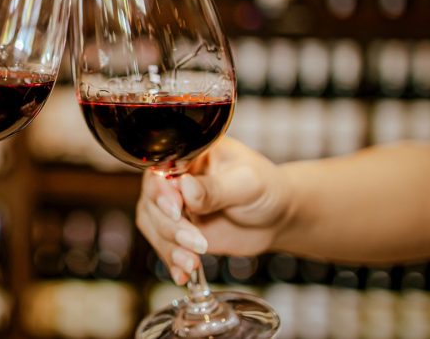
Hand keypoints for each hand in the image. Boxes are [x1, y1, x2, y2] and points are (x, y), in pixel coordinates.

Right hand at [136, 138, 293, 283]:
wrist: (276, 218)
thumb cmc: (266, 189)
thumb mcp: (246, 183)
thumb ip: (215, 187)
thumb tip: (185, 186)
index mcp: (189, 155)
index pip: (160, 169)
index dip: (162, 191)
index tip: (176, 210)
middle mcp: (175, 178)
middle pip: (152, 200)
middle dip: (171, 226)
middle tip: (196, 242)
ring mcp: (175, 205)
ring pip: (152, 224)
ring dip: (169, 246)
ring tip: (192, 262)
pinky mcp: (178, 230)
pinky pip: (162, 244)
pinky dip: (170, 260)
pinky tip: (183, 273)